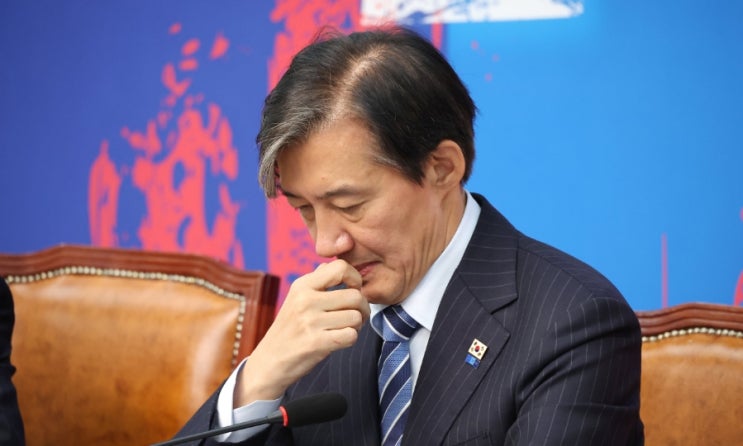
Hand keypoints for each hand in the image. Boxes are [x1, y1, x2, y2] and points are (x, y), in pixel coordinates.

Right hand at [234, 259, 368, 405]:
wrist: (268, 362)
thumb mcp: (295, 299)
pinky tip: (339, 340)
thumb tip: (333, 265)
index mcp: (302, 285)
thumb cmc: (288, 330)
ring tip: (344, 329)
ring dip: (357, 326)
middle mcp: (305, 300)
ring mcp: (310, 321)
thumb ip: (316, 282)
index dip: (355, 278)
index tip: (353, 290)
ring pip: (356, 317)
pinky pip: (351, 335)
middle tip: (355, 317)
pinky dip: (350, 339)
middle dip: (362, 308)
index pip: (341, 267)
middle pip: (355, 296)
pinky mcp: (316, 343)